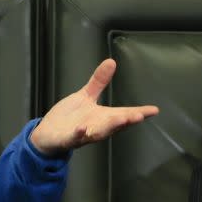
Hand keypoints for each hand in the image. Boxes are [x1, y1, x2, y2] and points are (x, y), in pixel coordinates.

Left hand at [29, 59, 158, 156]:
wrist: (47, 135)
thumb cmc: (69, 118)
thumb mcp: (85, 97)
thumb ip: (99, 82)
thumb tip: (111, 62)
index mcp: (103, 117)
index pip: (124, 114)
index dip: (139, 112)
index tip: (153, 110)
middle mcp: (96, 127)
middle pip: (115, 124)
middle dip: (126, 120)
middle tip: (139, 116)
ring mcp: (83, 134)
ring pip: (99, 132)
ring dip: (110, 127)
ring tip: (121, 119)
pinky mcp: (67, 139)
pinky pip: (75, 138)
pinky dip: (79, 134)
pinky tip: (83, 128)